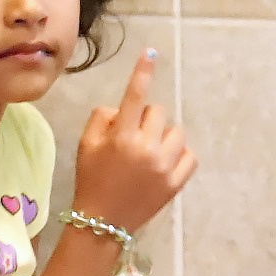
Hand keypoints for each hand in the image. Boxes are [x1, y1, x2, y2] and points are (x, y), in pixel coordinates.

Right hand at [71, 51, 197, 232]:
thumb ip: (101, 119)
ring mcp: (165, 166)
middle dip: (145, 119)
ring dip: (163, 136)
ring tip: (149, 153)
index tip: (151, 52)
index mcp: (121, 137)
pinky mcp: (177, 181)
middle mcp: (146, 148)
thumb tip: (121, 109)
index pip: (134, 97)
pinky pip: (190, 154)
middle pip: (157, 112)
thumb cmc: (92, 179)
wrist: (104, 222)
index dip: (142, 72)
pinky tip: (163, 164)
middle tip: (132, 137)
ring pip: (176, 132)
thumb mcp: (85, 146)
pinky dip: (178, 155)